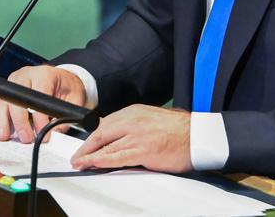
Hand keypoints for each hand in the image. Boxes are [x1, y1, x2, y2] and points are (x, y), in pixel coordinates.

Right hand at [0, 65, 86, 143]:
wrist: (61, 78)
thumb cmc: (66, 87)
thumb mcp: (75, 98)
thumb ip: (67, 114)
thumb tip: (55, 132)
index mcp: (44, 75)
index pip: (37, 95)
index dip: (39, 116)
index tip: (42, 132)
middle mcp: (25, 76)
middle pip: (16, 98)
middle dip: (20, 121)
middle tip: (25, 138)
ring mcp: (12, 83)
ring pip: (1, 101)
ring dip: (1, 121)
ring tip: (5, 137)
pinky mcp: (5, 92)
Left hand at [71, 104, 191, 173]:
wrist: (197, 136)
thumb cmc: (178, 130)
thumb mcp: (150, 118)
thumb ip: (132, 124)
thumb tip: (115, 133)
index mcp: (134, 111)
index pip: (106, 123)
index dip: (92, 136)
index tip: (85, 145)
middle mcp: (133, 120)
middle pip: (101, 133)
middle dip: (85, 146)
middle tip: (76, 157)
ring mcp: (137, 135)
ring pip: (106, 145)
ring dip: (89, 156)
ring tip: (80, 164)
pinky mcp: (144, 150)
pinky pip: (117, 156)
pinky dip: (102, 160)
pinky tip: (93, 163)